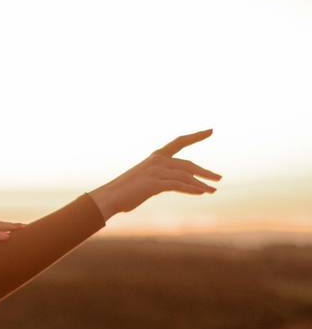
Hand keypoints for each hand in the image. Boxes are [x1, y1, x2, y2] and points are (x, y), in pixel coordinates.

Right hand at [88, 128, 221, 219]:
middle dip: (205, 172)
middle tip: (219, 178)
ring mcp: (156, 171)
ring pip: (186, 176)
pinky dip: (191, 189)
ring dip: (201, 184)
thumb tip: (175, 183)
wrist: (109, 198)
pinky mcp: (154, 183)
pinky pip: (179, 185)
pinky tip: (201, 193)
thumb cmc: (125, 192)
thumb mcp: (145, 180)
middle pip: (188, 164)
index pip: (179, 142)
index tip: (211, 130)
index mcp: (155, 157)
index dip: (196, 136)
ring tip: (212, 191)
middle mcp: (157, 161)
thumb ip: (160, 178)